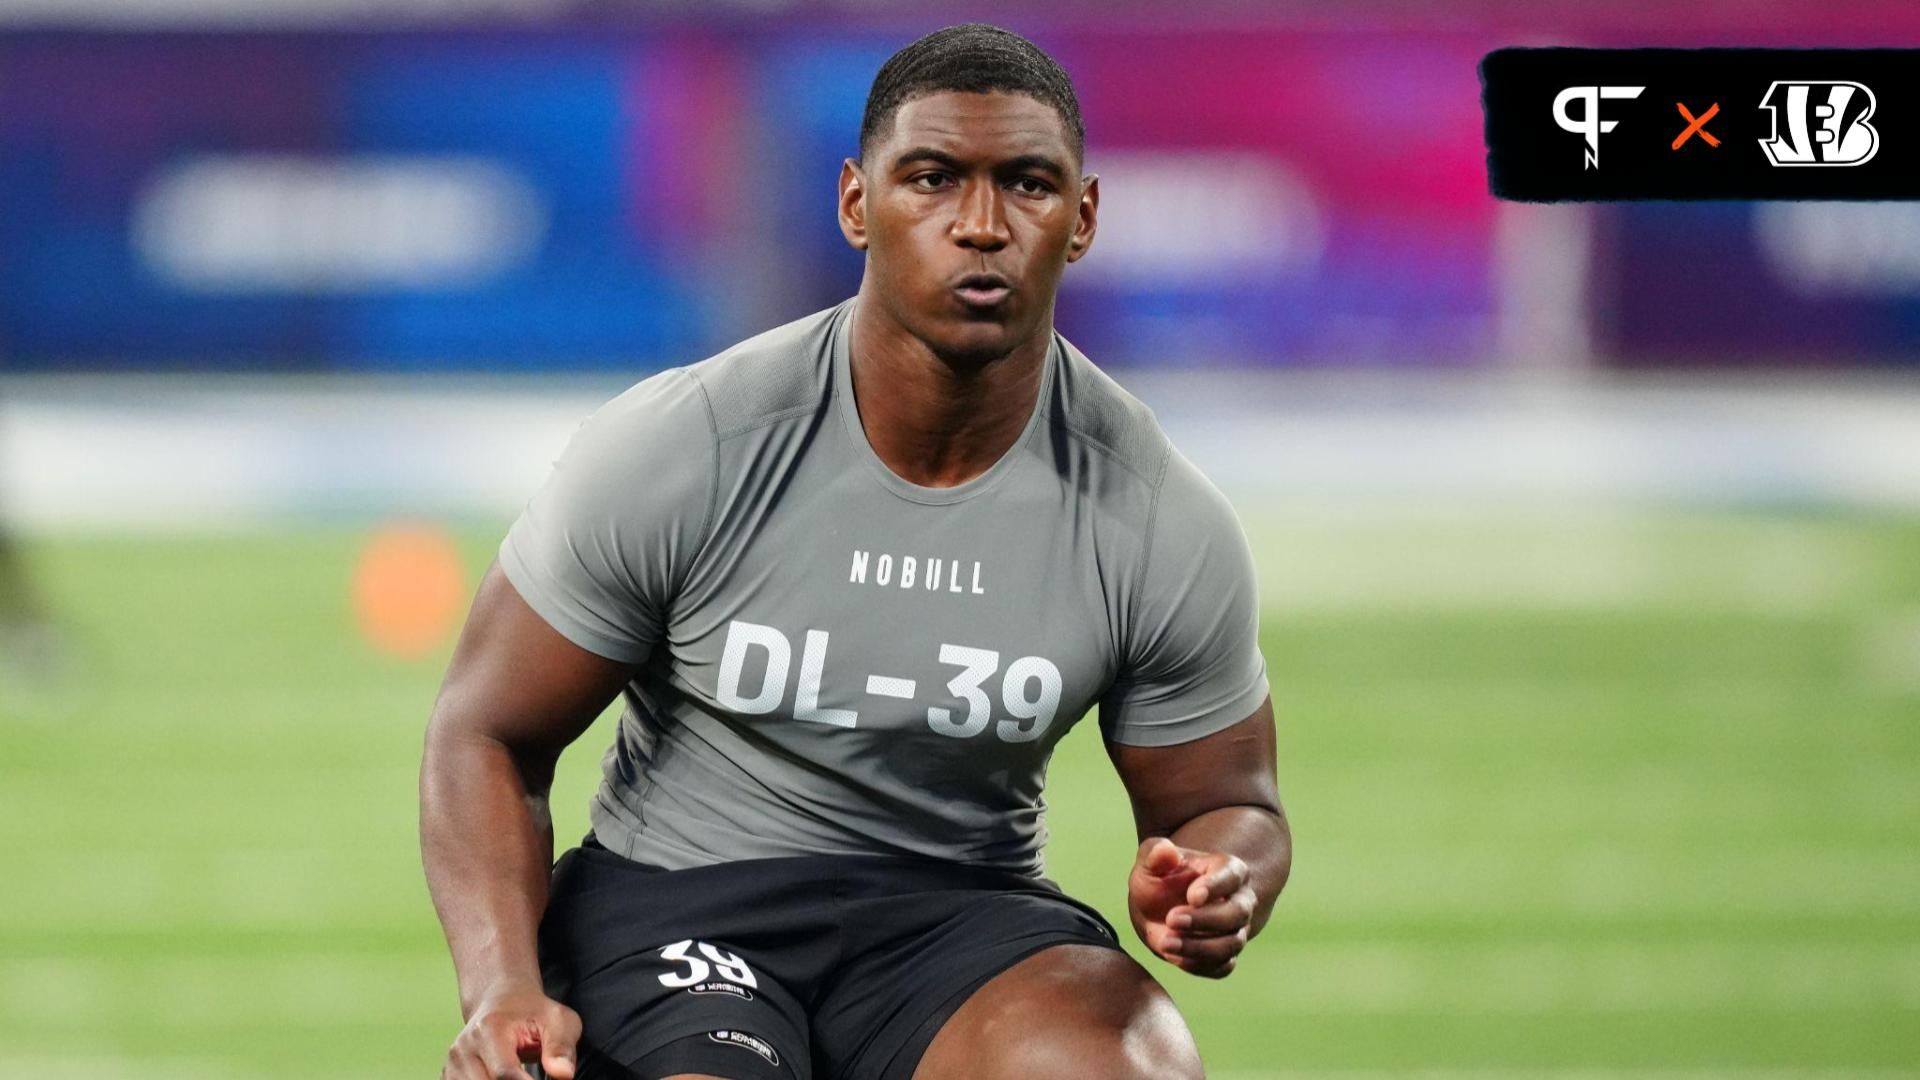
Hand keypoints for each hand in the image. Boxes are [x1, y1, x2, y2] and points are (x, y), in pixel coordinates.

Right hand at [442, 985, 581, 1079]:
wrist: (501, 1001)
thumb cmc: (532, 1012)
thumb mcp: (558, 1020)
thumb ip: (561, 1047)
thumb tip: (563, 1074)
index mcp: (489, 1029)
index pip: (504, 1073)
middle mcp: (464, 1048)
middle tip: (534, 1077)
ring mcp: (453, 1064)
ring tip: (522, 1074)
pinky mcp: (450, 1075)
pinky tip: (503, 1079)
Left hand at [1127, 836, 1254, 978]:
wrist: (1155, 910)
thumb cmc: (1158, 879)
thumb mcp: (1150, 862)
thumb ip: (1155, 854)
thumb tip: (1166, 850)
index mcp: (1227, 870)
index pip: (1231, 876)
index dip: (1215, 887)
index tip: (1192, 895)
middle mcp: (1240, 900)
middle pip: (1237, 913)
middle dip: (1205, 919)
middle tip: (1171, 919)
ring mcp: (1236, 930)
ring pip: (1232, 943)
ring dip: (1199, 947)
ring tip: (1165, 942)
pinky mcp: (1226, 955)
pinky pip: (1223, 966)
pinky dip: (1199, 965)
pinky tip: (1174, 956)